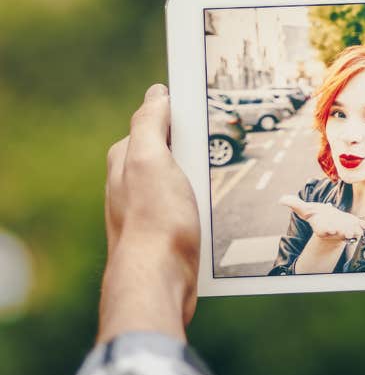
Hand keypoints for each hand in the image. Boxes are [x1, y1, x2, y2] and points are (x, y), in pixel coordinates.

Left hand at [98, 84, 200, 343]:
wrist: (159, 280)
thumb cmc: (155, 221)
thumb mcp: (149, 160)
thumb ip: (148, 124)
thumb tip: (156, 94)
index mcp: (125, 160)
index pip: (151, 122)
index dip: (176, 113)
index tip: (203, 106)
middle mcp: (131, 183)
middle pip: (167, 150)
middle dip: (191, 144)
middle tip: (222, 142)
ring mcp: (148, 209)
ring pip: (179, 179)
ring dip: (201, 176)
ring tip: (228, 175)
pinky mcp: (165, 232)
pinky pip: (188, 205)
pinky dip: (203, 200)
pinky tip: (219, 206)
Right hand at [280, 195, 364, 242]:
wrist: (328, 220)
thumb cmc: (316, 216)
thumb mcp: (304, 210)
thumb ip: (294, 204)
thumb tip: (280, 199)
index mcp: (322, 228)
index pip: (324, 230)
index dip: (327, 230)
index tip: (331, 229)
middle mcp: (334, 230)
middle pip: (339, 234)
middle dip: (343, 233)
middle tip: (348, 233)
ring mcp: (344, 229)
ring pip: (351, 233)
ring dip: (355, 232)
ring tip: (358, 230)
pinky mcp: (353, 225)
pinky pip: (359, 227)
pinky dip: (362, 226)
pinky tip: (364, 225)